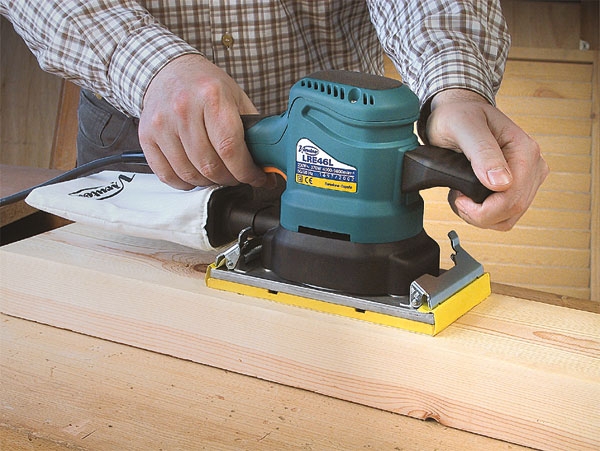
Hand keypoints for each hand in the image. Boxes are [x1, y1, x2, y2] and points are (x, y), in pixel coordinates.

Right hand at [138, 54, 270, 189]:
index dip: (246, 172)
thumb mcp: (235, 96)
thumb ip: (252, 127)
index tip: (256, 178)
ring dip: (208, 183)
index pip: (230, 148)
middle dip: (230, 179)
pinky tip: (195, 175)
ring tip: (218, 175)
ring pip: (190, 174)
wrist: (166, 69)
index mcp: (211, 96)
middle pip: (210, 166)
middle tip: (238, 176)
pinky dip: (185, 183)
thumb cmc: (204, 84)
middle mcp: (184, 108)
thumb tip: (270, 159)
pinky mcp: (147, 136)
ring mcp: (162, 124)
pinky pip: (167, 175)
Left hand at [425, 89, 548, 230]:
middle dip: (480, 215)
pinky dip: (485, 214)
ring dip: (481, 216)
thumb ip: (482, 153)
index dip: (483, 210)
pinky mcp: (518, 185)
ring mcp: (527, 176)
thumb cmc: (458, 115)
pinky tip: (469, 198)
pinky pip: (505, 214)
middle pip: (513, 210)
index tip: (458, 198)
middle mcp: (532, 164)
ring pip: (509, 217)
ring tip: (462, 196)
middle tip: (457, 197)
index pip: (513, 198)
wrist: (458, 112)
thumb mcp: (463, 128)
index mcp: (524, 150)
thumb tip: (501, 183)